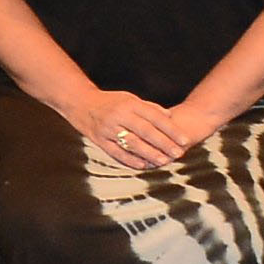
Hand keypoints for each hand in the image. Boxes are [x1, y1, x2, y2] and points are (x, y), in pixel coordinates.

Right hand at [60, 87, 191, 171]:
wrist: (79, 102)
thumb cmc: (108, 101)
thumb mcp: (129, 98)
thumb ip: (149, 108)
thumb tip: (169, 117)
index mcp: (129, 104)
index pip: (155, 117)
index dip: (171, 129)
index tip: (184, 140)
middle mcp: (119, 115)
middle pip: (146, 131)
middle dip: (164, 143)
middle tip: (179, 153)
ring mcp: (108, 128)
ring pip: (132, 143)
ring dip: (150, 153)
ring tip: (163, 161)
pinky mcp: (99, 139)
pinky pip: (117, 152)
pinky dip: (131, 160)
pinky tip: (143, 165)